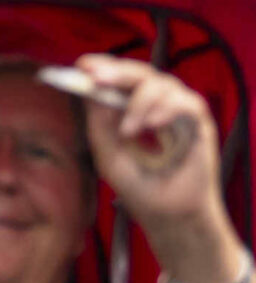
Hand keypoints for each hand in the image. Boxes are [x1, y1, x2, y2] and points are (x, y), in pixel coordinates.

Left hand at [74, 55, 228, 264]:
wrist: (168, 216)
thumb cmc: (139, 186)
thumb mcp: (108, 153)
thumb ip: (99, 123)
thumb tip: (91, 90)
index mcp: (133, 108)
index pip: (120, 78)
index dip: (104, 67)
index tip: (83, 65)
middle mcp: (157, 105)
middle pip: (140, 73)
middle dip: (116, 73)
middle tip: (96, 77)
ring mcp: (178, 113)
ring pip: (162, 84)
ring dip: (139, 102)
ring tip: (128, 131)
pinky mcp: (200, 125)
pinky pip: (188, 103)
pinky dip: (168, 108)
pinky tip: (153, 125)